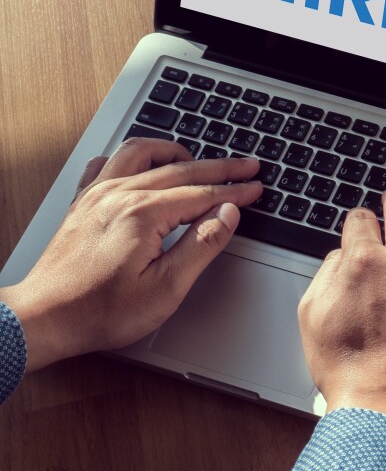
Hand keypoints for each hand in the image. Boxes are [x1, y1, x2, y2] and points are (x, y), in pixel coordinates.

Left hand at [0, 139, 261, 371]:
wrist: (44, 318)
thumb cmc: (100, 311)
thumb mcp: (166, 288)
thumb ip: (202, 245)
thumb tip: (227, 214)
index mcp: (143, 214)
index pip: (203, 193)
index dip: (235, 190)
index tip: (256, 187)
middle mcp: (119, 194)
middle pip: (181, 168)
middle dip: (220, 166)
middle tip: (247, 166)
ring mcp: (97, 194)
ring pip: (142, 153)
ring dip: (175, 151)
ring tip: (197, 159)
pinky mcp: (82, 202)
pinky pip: (108, 162)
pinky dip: (133, 158)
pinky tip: (142, 168)